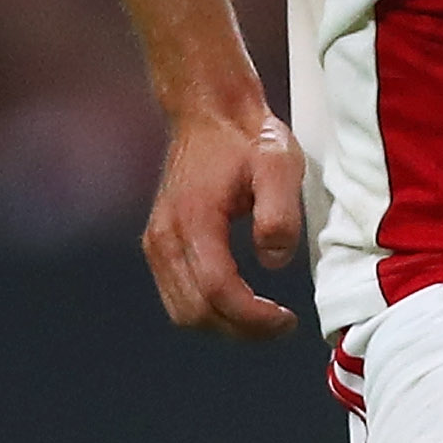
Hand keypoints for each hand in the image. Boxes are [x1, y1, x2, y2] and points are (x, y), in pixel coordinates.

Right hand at [144, 105, 306, 338]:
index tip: (285, 320)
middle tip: (280, 325)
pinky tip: (240, 302)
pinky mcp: (159, 245)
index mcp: (194, 220)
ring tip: (263, 319)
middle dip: (241, 329)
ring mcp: (157, 243)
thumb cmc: (248, 138)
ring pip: (184, 312)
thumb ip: (280, 214)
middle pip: (197, 312)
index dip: (252, 318)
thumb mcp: (279, 165)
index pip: (218, 291)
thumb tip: (273, 261)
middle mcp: (165, 237)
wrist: (210, 112)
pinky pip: (178, 297)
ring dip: (224, 325)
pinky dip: (208, 311)